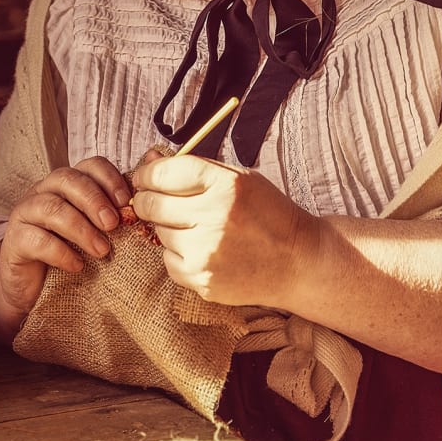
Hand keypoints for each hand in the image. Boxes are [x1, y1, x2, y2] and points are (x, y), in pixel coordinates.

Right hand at [0, 157, 131, 317]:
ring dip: (81, 228)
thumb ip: (117, 211)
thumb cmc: (72, 250)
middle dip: (94, 200)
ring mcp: (26, 213)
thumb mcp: (96, 229)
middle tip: (113, 224)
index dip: (109, 178)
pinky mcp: (14, 240)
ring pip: (52, 207)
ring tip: (102, 250)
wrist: (34, 286)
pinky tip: (77, 266)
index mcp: (69, 183)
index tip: (127, 202)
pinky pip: (37, 239)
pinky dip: (61, 252)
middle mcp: (45, 190)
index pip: (90, 165)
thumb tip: (149, 192)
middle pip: (68, 179)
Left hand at [130, 155, 317, 306]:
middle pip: (153, 204)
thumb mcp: (240, 179)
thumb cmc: (267, 213)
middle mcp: (215, 217)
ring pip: (159, 233)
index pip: (167, 173)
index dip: (148, 173)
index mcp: (227, 185)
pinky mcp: (203, 281)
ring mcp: (207, 253)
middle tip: (150, 199)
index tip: (144, 177)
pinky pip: (169, 261)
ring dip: (167, 226)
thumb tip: (150, 159)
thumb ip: (196, 168)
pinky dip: (178, 253)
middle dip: (145, 199)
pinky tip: (201, 248)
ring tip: (192, 225)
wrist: (298, 261)